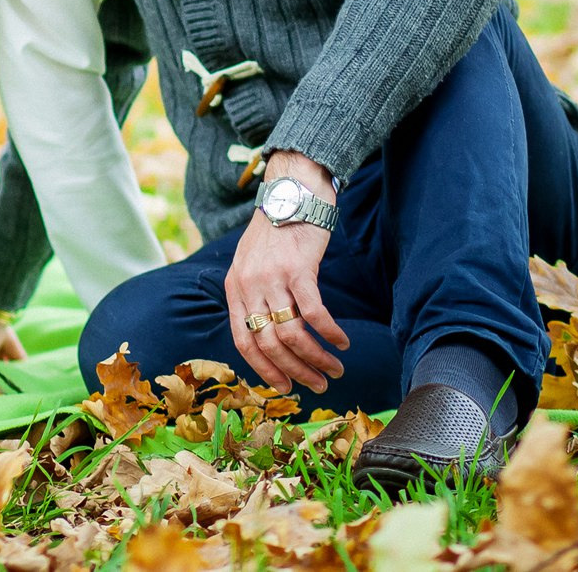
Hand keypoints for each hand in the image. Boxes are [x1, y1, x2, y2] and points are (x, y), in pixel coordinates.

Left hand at [223, 151, 349, 393]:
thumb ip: (253, 295)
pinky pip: (315, 313)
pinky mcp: (299, 268)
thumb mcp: (250, 263)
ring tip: (336, 368)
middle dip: (295, 371)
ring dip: (317, 358)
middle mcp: (249, 285)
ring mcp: (272, 277)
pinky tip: (343, 342)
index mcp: (234, 287)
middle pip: (269, 343)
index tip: (284, 386)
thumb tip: (269, 335)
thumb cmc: (275, 230)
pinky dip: (330, 333)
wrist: (291, 190)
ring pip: (293, 334)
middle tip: (319, 385)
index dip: (263, 369)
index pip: (243, 341)